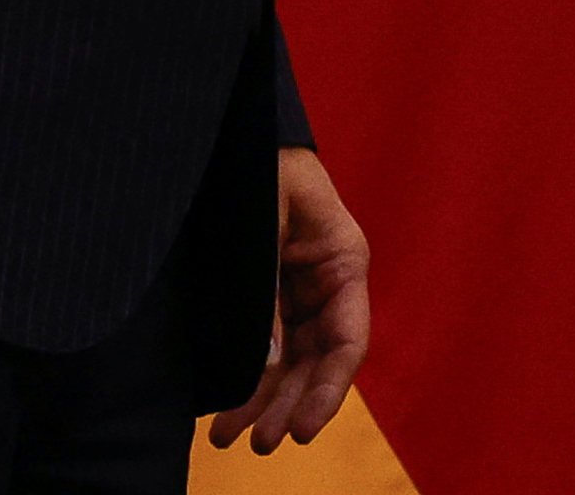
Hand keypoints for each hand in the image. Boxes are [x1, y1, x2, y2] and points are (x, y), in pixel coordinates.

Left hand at [208, 148, 370, 453]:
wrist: (230, 131)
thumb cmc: (257, 160)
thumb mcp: (262, 219)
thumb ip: (266, 291)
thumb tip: (268, 365)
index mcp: (342, 259)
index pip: (348, 341)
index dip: (329, 391)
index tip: (299, 431)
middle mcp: (325, 282)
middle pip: (317, 361)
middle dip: (289, 405)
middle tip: (258, 444)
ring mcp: (295, 289)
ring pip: (289, 360)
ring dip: (264, 399)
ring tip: (228, 438)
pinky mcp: (267, 291)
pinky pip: (265, 342)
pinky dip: (248, 374)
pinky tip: (226, 406)